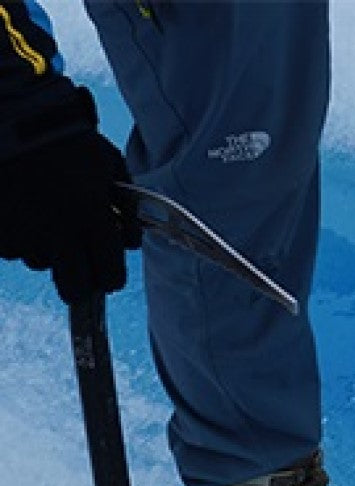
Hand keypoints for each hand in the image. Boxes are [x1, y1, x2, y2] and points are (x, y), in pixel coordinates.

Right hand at [0, 129, 142, 304]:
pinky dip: (18, 236)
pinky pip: (12, 248)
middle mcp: (59, 235)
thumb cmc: (63, 134)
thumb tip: (130, 238)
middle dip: (81, 281)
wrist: (8, 114)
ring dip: (47, 250)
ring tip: (42, 214)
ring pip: (41, 263)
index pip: (111, 277)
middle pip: (74, 289)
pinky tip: (20, 207)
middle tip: (79, 263)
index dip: (112, 275)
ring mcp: (23, 236)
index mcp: (93, 220)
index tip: (108, 269)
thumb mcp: (108, 162)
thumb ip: (125, 203)